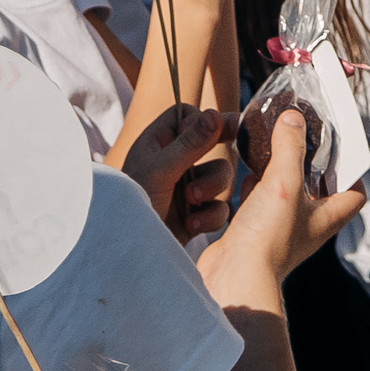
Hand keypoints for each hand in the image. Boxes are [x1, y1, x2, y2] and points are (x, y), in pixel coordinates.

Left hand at [120, 105, 236, 242]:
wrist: (125, 256)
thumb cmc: (130, 207)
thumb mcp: (159, 171)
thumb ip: (189, 144)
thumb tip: (214, 114)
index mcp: (156, 145)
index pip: (186, 117)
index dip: (202, 120)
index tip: (217, 128)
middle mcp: (173, 164)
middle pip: (213, 144)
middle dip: (217, 157)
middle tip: (244, 146)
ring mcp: (186, 190)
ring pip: (220, 176)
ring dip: (211, 188)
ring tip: (193, 202)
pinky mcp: (196, 216)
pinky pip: (219, 207)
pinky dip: (210, 216)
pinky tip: (193, 225)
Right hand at [197, 110, 362, 306]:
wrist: (233, 278)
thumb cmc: (267, 238)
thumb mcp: (284, 183)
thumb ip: (291, 148)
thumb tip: (294, 117)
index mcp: (328, 216)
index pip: (355, 193)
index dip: (353, 171)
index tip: (340, 149)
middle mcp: (309, 225)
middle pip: (319, 189)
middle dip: (309, 164)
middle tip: (300, 139)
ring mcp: (282, 231)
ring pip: (287, 195)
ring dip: (280, 173)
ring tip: (272, 147)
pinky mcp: (256, 234)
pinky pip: (262, 204)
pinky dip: (256, 187)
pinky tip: (246, 173)